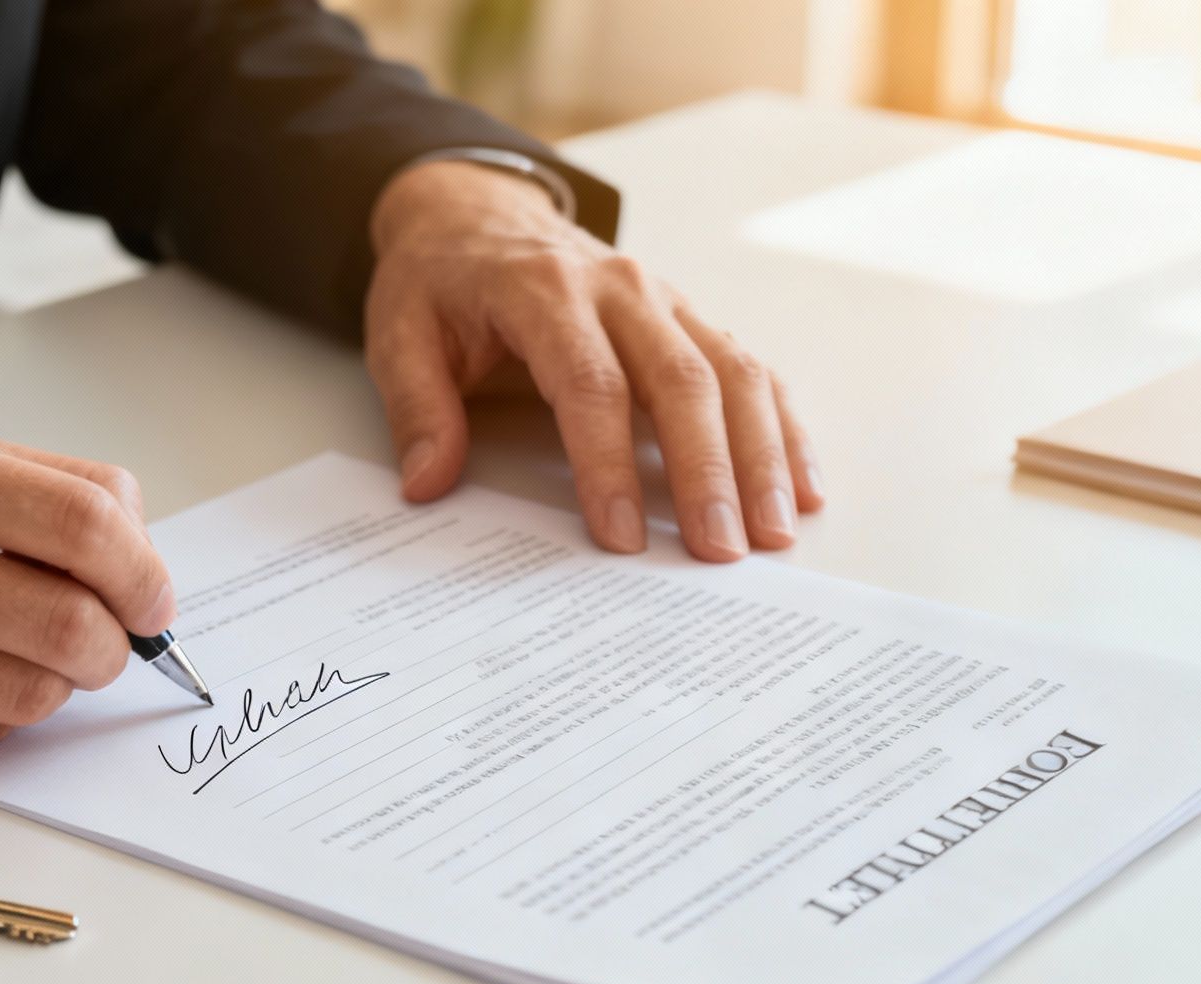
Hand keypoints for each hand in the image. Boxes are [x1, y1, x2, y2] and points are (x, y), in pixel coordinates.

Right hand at [0, 430, 175, 759]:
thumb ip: (23, 486)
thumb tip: (134, 539)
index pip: (84, 526)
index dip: (144, 572)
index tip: (152, 595)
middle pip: (71, 624)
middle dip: (118, 644)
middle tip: (112, 639)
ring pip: (31, 694)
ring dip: (59, 684)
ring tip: (32, 655)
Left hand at [366, 160, 823, 560]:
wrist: (476, 217)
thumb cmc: (441, 283)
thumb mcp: (399, 333)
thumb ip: (416, 407)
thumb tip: (429, 481)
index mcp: (545, 292)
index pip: (590, 384)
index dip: (608, 464)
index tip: (622, 534)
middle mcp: (619, 289)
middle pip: (681, 380)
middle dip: (707, 470)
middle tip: (720, 549)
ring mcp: (665, 301)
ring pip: (732, 373)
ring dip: (760, 456)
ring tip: (773, 533)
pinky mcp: (688, 319)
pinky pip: (750, 370)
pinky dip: (782, 428)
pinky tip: (800, 486)